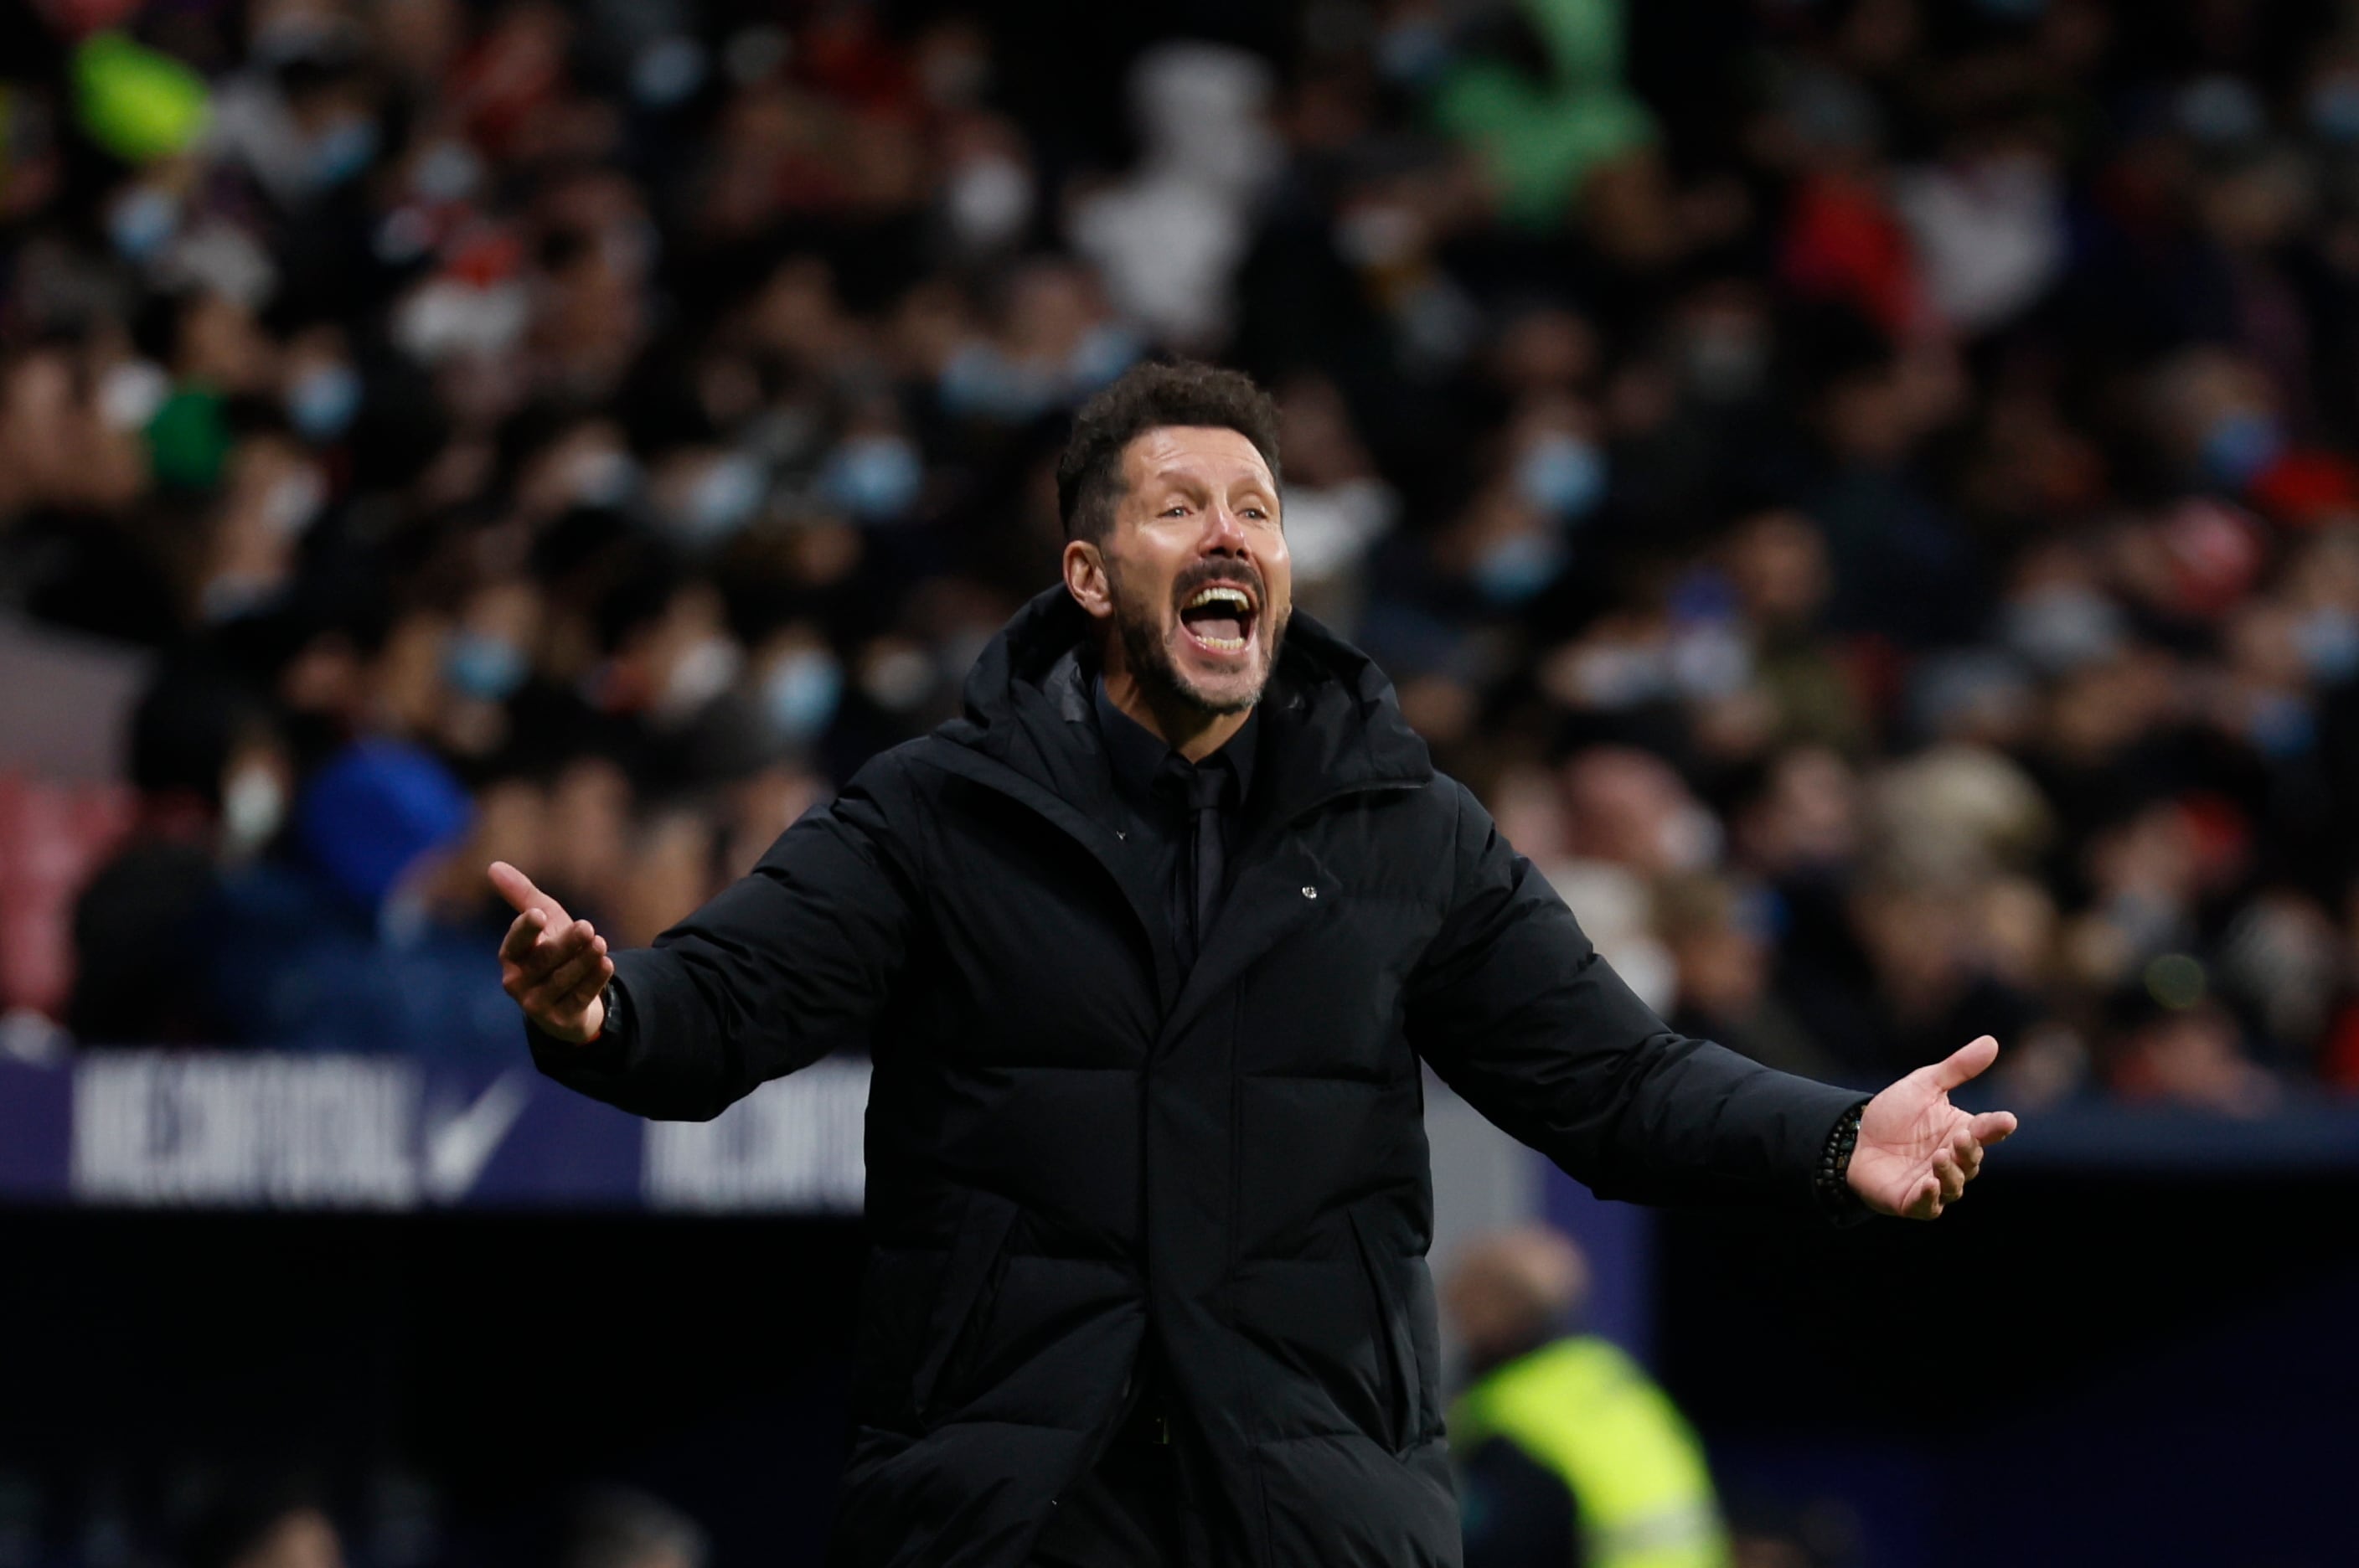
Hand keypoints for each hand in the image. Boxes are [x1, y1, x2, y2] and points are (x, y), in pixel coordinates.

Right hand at [491, 860, 611, 1044]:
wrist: (568, 1000)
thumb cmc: (552, 950)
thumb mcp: (544, 921)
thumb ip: (523, 896)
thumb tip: (493, 866)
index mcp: (511, 957)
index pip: (514, 943)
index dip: (525, 930)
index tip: (539, 915)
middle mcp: (518, 982)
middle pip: (544, 960)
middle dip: (565, 944)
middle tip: (587, 927)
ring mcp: (538, 1003)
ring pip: (563, 980)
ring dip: (583, 961)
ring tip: (600, 943)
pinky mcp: (561, 1019)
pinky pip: (579, 998)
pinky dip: (593, 981)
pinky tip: (607, 964)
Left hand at [1847, 1035, 2019, 1219]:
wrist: (1854, 1137)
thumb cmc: (1896, 1114)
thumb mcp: (1925, 1085)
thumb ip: (1957, 1068)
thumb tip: (1991, 1041)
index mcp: (1962, 1133)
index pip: (1987, 1131)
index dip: (1996, 1127)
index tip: (2006, 1120)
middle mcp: (1954, 1162)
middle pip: (1972, 1160)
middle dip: (1969, 1151)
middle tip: (1960, 1138)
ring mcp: (1934, 1184)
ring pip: (1954, 1185)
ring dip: (1950, 1173)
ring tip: (1940, 1156)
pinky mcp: (1911, 1201)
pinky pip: (1927, 1206)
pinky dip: (1929, 1198)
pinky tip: (1927, 1185)